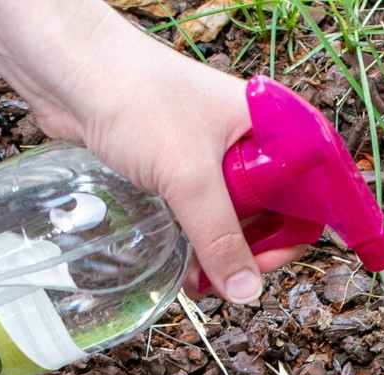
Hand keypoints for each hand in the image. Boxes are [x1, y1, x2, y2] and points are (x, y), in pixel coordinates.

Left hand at [0, 0, 306, 303]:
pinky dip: (197, 243)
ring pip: (236, 219)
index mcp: (276, 126)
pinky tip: (183, 265)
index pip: (314, 192)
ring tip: (197, 280)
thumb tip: (246, 292)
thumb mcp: (188, 175)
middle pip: (275, 213)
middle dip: (252, 253)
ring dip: (221, 254)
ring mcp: (216, 156)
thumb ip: (220, 236)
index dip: (298, 233)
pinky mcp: (181, 169)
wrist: (69, 72)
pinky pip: (202, 215)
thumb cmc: (136, 100)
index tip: (264, 268)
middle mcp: (253, 141)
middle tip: (225, 282)